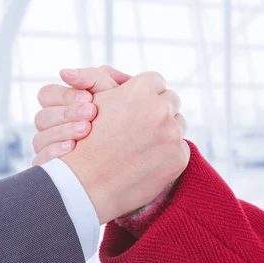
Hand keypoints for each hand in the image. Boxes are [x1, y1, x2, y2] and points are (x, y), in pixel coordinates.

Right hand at [32, 66, 130, 164]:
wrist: (141, 146)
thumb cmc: (125, 115)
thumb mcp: (113, 93)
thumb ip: (92, 78)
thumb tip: (64, 73)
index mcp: (61, 106)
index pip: (47, 95)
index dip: (64, 95)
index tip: (89, 98)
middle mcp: (52, 127)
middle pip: (42, 117)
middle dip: (67, 114)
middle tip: (91, 113)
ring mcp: (50, 148)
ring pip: (39, 139)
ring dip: (61, 132)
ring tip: (86, 131)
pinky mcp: (53, 168)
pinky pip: (41, 162)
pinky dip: (53, 153)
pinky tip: (72, 148)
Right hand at [60, 71, 188, 223]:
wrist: (84, 186)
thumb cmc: (82, 142)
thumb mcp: (91, 103)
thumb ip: (109, 83)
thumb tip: (122, 76)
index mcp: (139, 90)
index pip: (156, 81)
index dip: (146, 93)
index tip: (138, 105)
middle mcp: (160, 109)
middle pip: (171, 100)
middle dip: (160, 109)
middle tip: (142, 125)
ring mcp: (172, 134)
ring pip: (178, 124)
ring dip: (166, 131)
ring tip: (143, 144)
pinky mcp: (179, 158)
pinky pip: (180, 148)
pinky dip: (168, 154)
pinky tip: (148, 161)